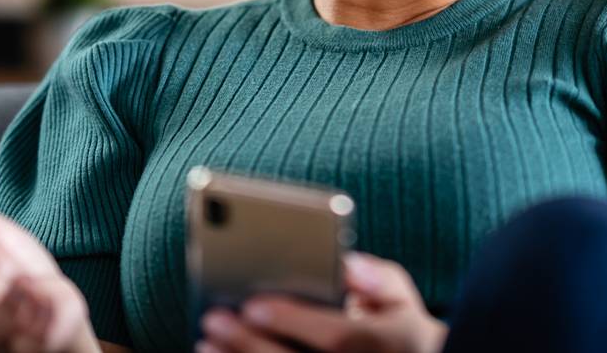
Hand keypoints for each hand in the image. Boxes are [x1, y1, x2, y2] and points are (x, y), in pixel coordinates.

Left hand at [197, 251, 446, 352]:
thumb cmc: (395, 324)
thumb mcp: (400, 295)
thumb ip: (376, 278)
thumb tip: (347, 264)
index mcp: (384, 342)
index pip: (336, 337)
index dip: (293, 320)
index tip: (253, 302)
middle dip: (251, 342)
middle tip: (214, 318)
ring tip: (206, 342)